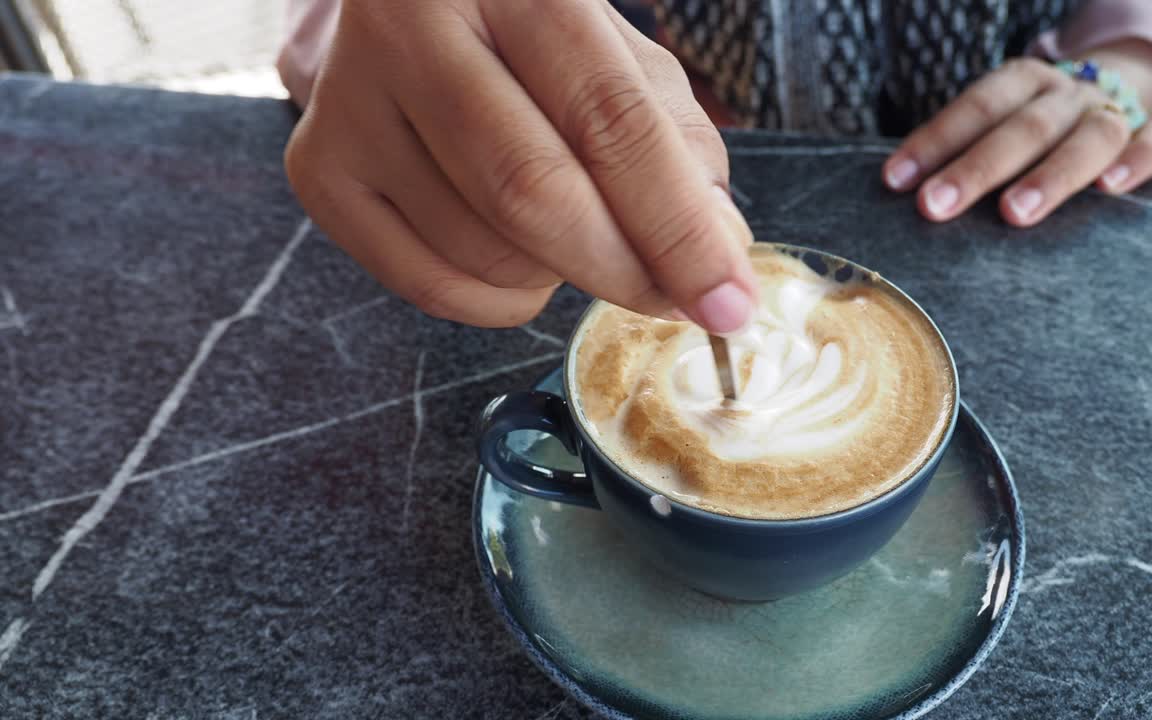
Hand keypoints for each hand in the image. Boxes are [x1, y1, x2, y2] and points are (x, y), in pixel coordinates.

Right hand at [286, 0, 755, 329]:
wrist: (413, 11)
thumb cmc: (535, 39)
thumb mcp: (622, 58)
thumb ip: (676, 148)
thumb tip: (714, 259)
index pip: (608, 118)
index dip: (677, 225)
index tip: (727, 302)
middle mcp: (409, 25)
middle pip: (530, 192)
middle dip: (622, 269)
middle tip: (671, 299)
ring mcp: (348, 100)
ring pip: (484, 250)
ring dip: (558, 274)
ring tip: (568, 228)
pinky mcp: (317, 169)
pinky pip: (430, 286)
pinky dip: (500, 299)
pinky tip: (516, 256)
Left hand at [882, 53, 1151, 226]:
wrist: (1115, 95)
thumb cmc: (1033, 130)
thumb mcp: (998, 125)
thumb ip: (961, 153)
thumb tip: (903, 194)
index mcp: (1022, 83)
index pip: (977, 106)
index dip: (935, 141)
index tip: (896, 180)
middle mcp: (1066, 94)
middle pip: (1023, 127)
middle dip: (976, 169)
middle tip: (935, 205)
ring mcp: (1112, 113)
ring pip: (1088, 138)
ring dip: (1049, 176)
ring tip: (1013, 213)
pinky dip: (1138, 161)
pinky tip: (1110, 190)